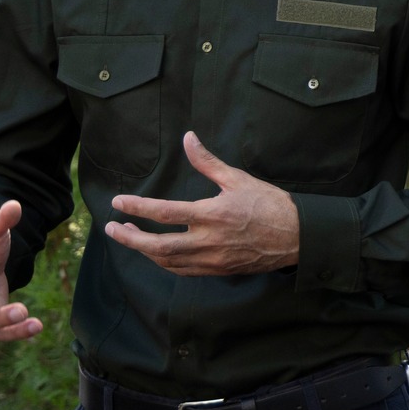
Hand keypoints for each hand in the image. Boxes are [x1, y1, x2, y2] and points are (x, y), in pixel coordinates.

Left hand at [105, 132, 300, 275]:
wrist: (296, 236)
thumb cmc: (269, 204)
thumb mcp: (238, 178)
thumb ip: (208, 161)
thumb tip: (188, 139)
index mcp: (212, 214)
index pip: (164, 212)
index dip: (137, 207)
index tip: (118, 203)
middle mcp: (208, 240)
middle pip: (158, 246)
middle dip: (130, 239)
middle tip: (112, 229)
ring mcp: (212, 259)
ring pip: (167, 261)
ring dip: (144, 251)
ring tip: (129, 238)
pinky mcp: (218, 270)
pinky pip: (183, 270)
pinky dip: (165, 262)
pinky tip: (156, 254)